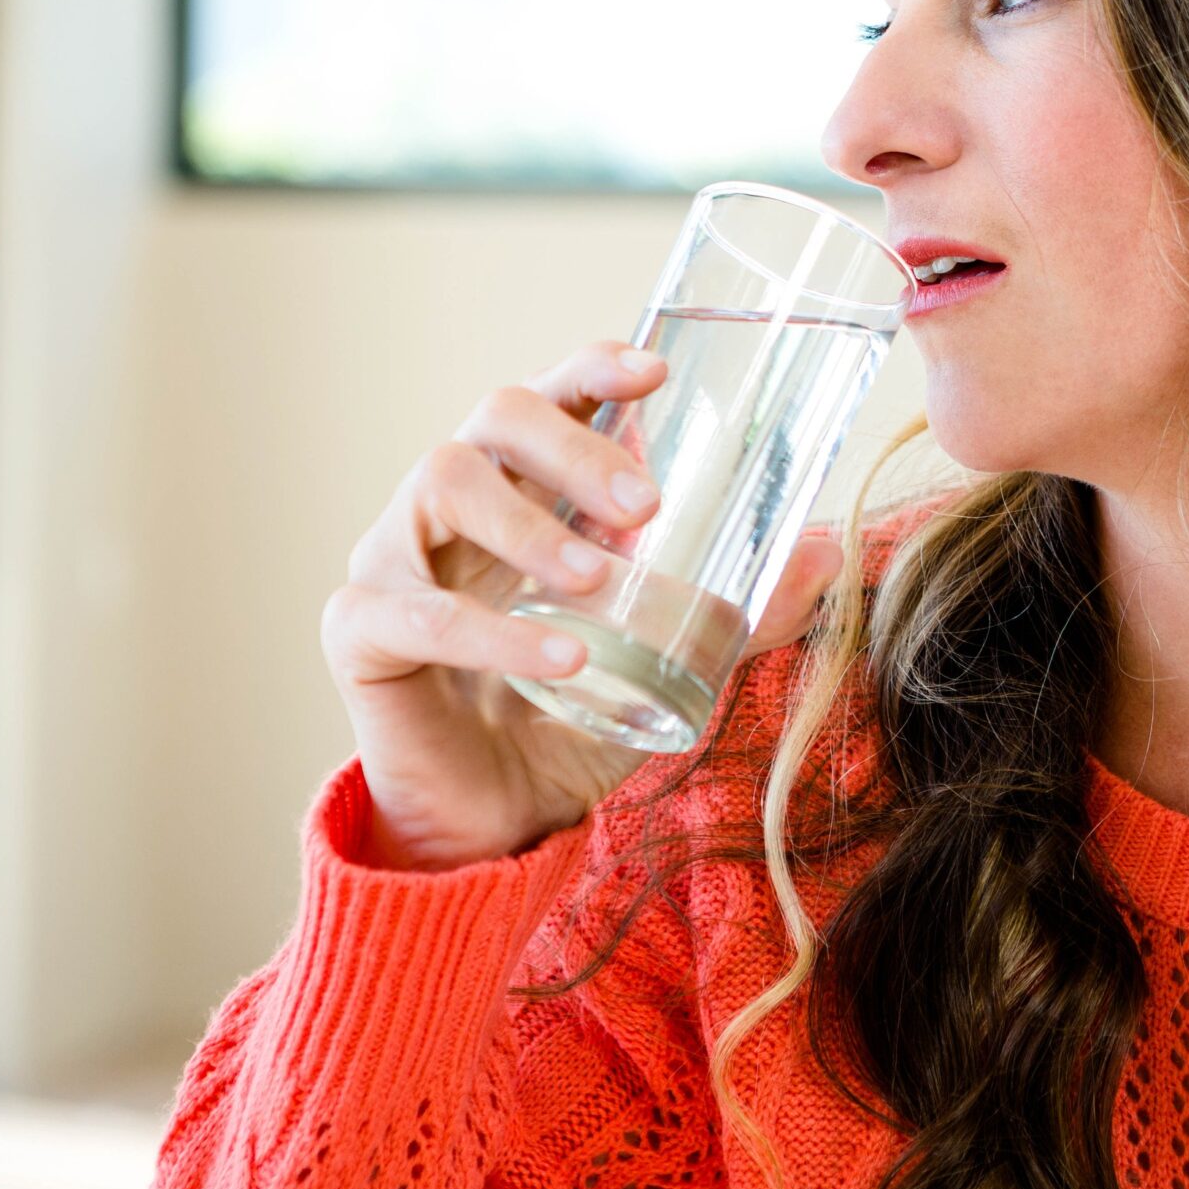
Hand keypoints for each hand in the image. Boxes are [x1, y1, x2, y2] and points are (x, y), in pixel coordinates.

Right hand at [318, 340, 846, 869]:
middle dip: (574, 447)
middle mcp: (451, 501)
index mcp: (523, 486)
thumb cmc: (572, 714)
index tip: (654, 372)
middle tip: (647, 504)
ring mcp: (395, 555)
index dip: (592, 370)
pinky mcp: (359, 629)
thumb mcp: (669, 659)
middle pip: (494, 418)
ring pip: (442, 484)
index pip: (550, 396)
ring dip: (531, 524)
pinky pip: (416, 611)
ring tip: (600, 577)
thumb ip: (739, 612)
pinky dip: (493, 632)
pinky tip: (561, 660)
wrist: (494, 818)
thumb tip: (830, 559)